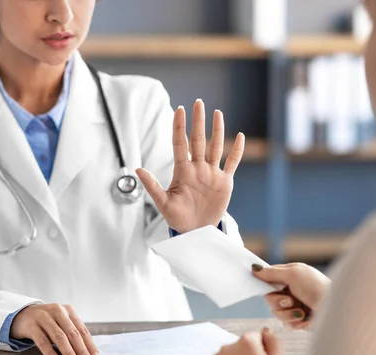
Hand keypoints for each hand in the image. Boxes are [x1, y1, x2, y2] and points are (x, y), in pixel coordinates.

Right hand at [10, 303, 99, 354]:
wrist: (21, 314)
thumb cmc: (46, 321)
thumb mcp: (60, 322)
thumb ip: (71, 333)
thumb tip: (86, 354)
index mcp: (68, 310)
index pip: (82, 330)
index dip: (90, 345)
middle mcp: (57, 311)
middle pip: (73, 334)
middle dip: (82, 350)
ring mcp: (44, 317)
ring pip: (60, 338)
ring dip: (70, 353)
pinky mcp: (32, 326)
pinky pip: (43, 342)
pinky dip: (52, 354)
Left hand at [136, 99, 244, 232]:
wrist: (195, 231)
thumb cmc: (177, 217)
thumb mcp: (163, 203)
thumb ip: (152, 186)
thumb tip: (137, 169)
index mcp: (182, 170)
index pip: (180, 143)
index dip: (179, 126)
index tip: (179, 109)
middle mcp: (197, 168)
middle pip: (198, 139)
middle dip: (198, 121)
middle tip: (198, 102)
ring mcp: (211, 173)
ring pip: (215, 146)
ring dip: (217, 130)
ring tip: (217, 112)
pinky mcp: (224, 182)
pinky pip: (232, 163)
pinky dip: (237, 151)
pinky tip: (239, 136)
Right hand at [253, 263, 330, 328]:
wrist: (336, 309)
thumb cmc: (317, 288)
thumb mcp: (293, 274)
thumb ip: (272, 272)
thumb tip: (254, 268)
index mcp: (290, 276)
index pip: (268, 278)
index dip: (265, 284)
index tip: (267, 287)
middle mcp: (291, 290)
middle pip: (268, 298)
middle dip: (277, 301)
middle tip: (290, 300)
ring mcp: (294, 306)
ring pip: (275, 312)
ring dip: (287, 313)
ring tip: (301, 312)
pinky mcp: (299, 320)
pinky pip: (285, 324)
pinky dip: (294, 322)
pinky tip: (305, 319)